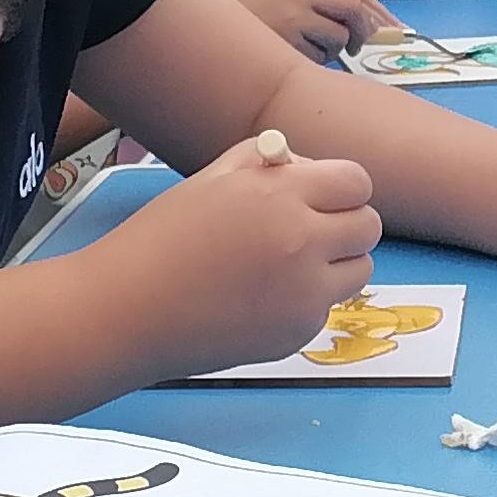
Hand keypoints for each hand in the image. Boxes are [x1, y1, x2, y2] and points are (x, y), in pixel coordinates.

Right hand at [86, 134, 380, 376]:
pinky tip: (260, 298)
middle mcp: (302, 242)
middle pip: (368, 227)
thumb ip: (268, 163)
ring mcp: (304, 294)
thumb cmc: (162, 239)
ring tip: (287, 265)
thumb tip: (308, 166)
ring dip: (336, 264)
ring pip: (359, 271)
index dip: (342, 188)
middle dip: (346, 224)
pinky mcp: (297, 333)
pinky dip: (306, 301)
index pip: (356, 182)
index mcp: (281, 194)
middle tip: (312, 230)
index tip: (325, 196)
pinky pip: (326, 308)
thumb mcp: (213, 179)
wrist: (128, 309)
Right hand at [228, 0, 392, 61]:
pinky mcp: (286, 36)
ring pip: (337, 36)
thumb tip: (357, 26)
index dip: (376, 15)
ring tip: (298, 48)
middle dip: (363, 32)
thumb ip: (311, 4)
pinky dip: (309, 60)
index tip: (392, 31)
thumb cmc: (239, 22)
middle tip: (357, 48)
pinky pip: (317, 55)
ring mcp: (292, 12)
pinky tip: (285, 54)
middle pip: (353, 9)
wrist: (198, 33)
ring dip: (328, 50)